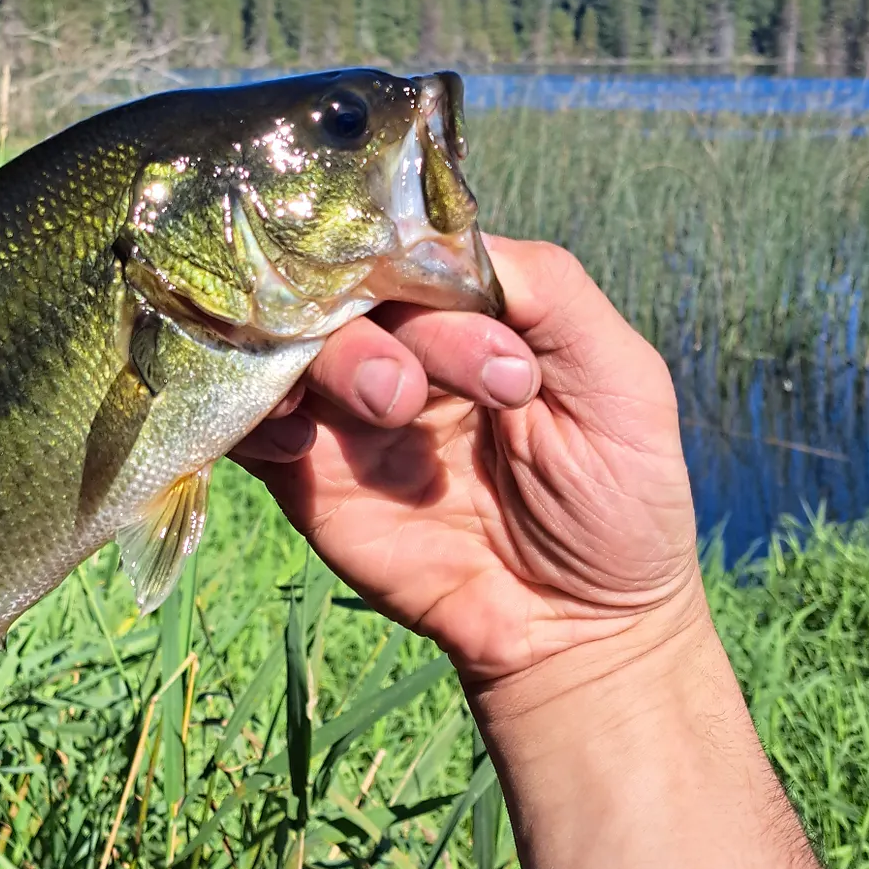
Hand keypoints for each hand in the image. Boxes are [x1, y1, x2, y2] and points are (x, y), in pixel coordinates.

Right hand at [232, 237, 703, 685]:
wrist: (578, 631)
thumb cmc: (618, 497)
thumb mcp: (622, 380)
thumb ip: (549, 291)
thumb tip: (448, 236)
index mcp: (466, 311)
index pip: (412, 248)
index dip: (425, 269)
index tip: (484, 340)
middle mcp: (398, 345)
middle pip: (342, 288)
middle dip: (382, 327)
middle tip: (426, 390)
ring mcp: (346, 408)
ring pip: (290, 343)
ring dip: (329, 359)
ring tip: (390, 408)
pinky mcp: (307, 474)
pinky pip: (246, 425)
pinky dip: (255, 415)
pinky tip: (297, 436)